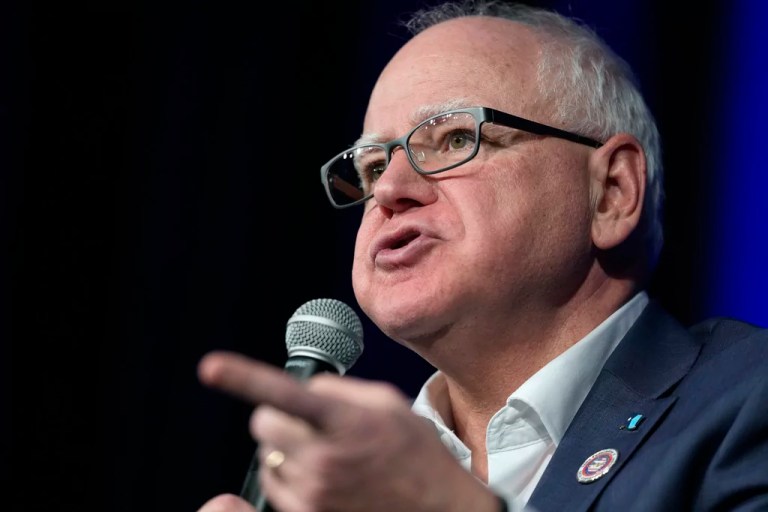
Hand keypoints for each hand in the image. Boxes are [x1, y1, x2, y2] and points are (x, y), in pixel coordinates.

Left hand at [197, 350, 501, 511]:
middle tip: (308, 423)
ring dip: (285, 449)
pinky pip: (274, 486)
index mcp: (345, 422)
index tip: (209, 366)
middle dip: (277, 417)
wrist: (437, 510)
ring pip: (266, 456)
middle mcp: (323, 460)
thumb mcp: (388, 404)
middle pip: (262, 424)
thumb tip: (303, 390)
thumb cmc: (414, 452)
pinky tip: (324, 477)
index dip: (242, 377)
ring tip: (328, 455)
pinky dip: (288, 476)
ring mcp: (313, 495)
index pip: (284, 394)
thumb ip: (340, 391)